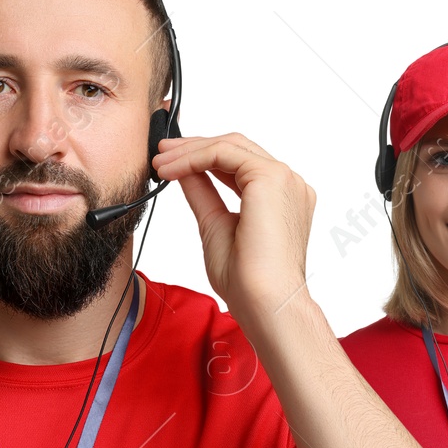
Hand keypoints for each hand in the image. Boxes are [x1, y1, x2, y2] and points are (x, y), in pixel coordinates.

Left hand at [151, 134, 315, 320]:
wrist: (264, 301)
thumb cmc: (247, 279)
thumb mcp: (215, 225)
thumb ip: (203, 194)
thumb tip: (185, 172)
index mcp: (280, 198)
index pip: (239, 163)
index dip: (203, 158)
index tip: (171, 162)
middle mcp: (287, 184)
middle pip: (236, 148)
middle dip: (194, 147)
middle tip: (161, 152)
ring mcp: (284, 179)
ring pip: (230, 146)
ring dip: (190, 151)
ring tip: (160, 162)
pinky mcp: (272, 177)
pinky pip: (225, 153)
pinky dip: (194, 157)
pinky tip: (172, 169)